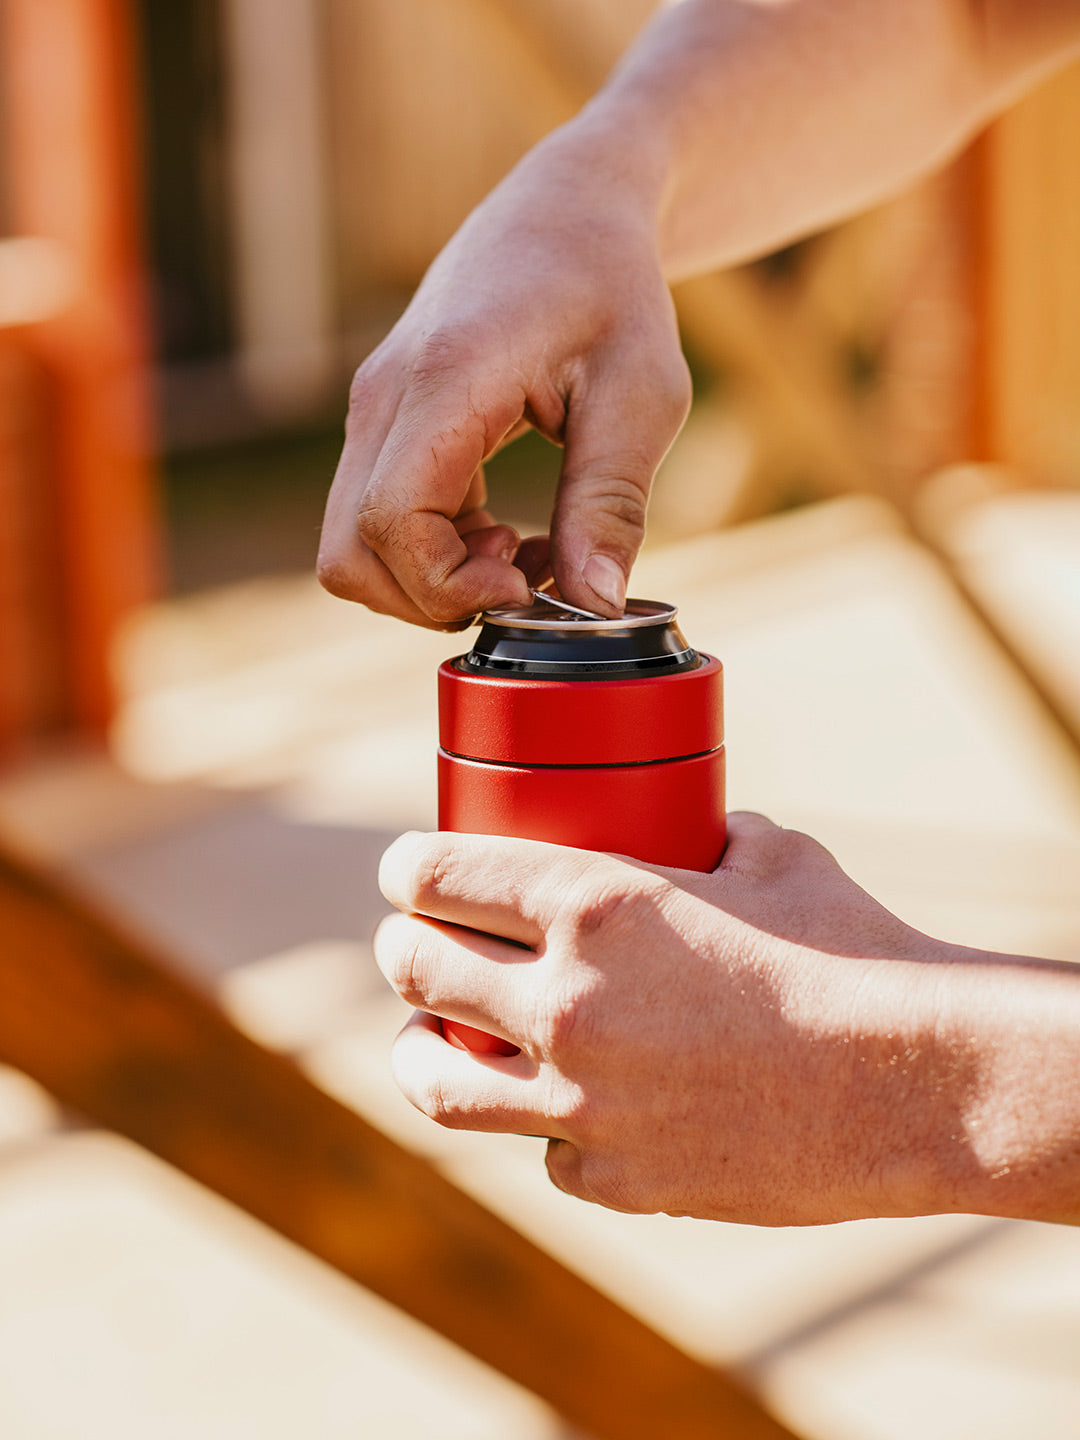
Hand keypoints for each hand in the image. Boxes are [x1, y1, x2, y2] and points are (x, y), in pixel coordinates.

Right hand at [317, 128, 689, 628]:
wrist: (568, 213)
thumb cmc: (612, 291)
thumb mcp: (642, 396)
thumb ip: (610, 502)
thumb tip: (595, 606)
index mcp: (444, 379)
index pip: (391, 522)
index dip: (450, 584)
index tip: (530, 583)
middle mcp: (384, 400)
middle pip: (349, 554)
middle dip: (436, 597)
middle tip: (528, 573)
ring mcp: (373, 415)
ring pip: (354, 548)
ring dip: (436, 580)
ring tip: (528, 551)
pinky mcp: (384, 431)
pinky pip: (380, 524)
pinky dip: (438, 556)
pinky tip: (512, 536)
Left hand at [374, 813, 978, 1225]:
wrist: (914, 1083)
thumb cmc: (852, 952)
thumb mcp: (776, 856)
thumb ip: (715, 836)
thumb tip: (704, 833)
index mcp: (593, 903)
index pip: (439, 875)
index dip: (408, 869)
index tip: (407, 872)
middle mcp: (566, 1001)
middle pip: (418, 968)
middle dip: (402, 948)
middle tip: (411, 944)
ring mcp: (583, 1100)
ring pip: (437, 1084)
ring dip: (416, 1051)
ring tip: (422, 1041)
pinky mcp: (615, 1178)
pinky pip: (543, 1151)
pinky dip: (544, 1127)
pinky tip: (561, 1111)